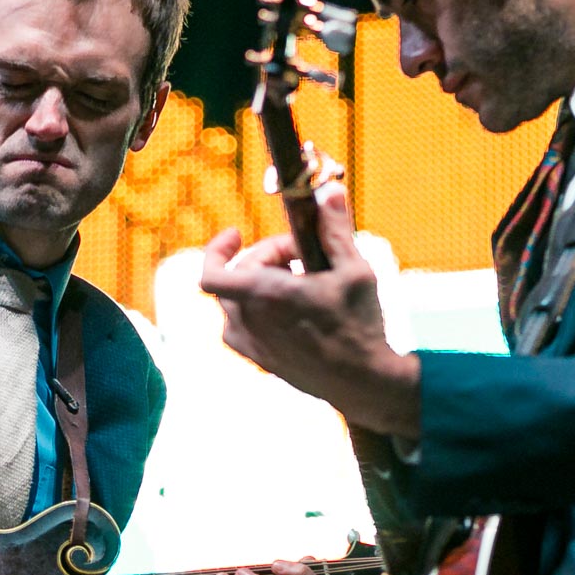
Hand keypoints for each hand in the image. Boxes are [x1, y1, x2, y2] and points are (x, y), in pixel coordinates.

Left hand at [199, 184, 419, 435]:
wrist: (362, 383)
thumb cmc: (359, 326)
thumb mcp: (354, 270)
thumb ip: (335, 228)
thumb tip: (327, 190)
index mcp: (265, 296)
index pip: (211, 272)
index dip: (217, 248)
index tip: (237, 233)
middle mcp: (249, 322)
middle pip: (239, 273)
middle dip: (268, 257)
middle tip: (305, 257)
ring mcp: (250, 344)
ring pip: (240, 298)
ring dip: (264, 281)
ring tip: (303, 283)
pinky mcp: (258, 359)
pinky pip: (242, 323)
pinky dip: (259, 308)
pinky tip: (292, 308)